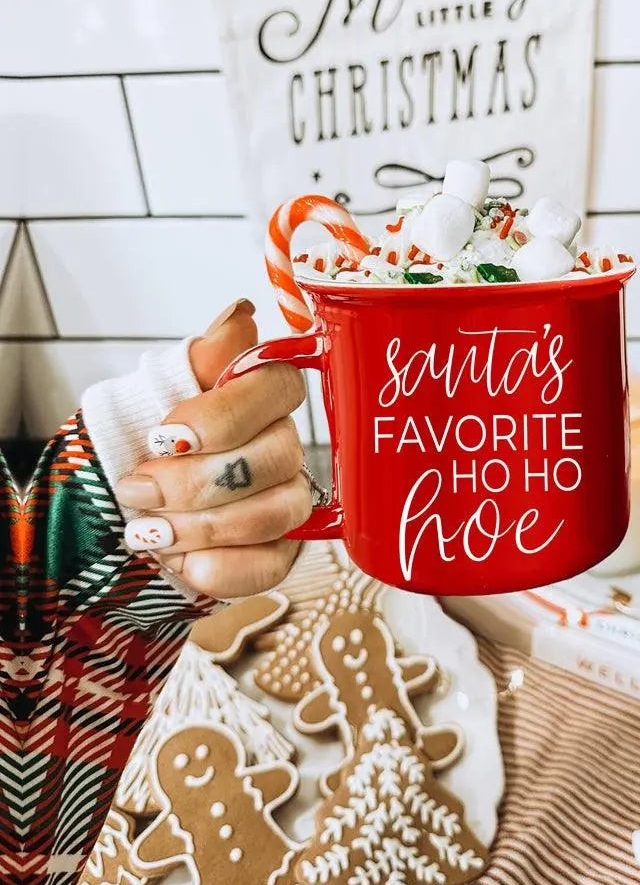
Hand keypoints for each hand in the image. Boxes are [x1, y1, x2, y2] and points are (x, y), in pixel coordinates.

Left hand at [115, 299, 310, 597]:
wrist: (109, 517)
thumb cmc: (134, 451)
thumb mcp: (148, 395)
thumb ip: (200, 360)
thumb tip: (240, 315)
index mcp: (257, 397)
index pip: (279, 388)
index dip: (224, 416)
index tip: (165, 435)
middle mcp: (281, 445)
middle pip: (276, 457)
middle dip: (195, 482)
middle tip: (139, 489)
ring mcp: (285, 500)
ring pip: (277, 513)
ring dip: (201, 527)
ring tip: (148, 532)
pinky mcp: (278, 551)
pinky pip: (273, 564)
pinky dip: (219, 568)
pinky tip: (181, 562)